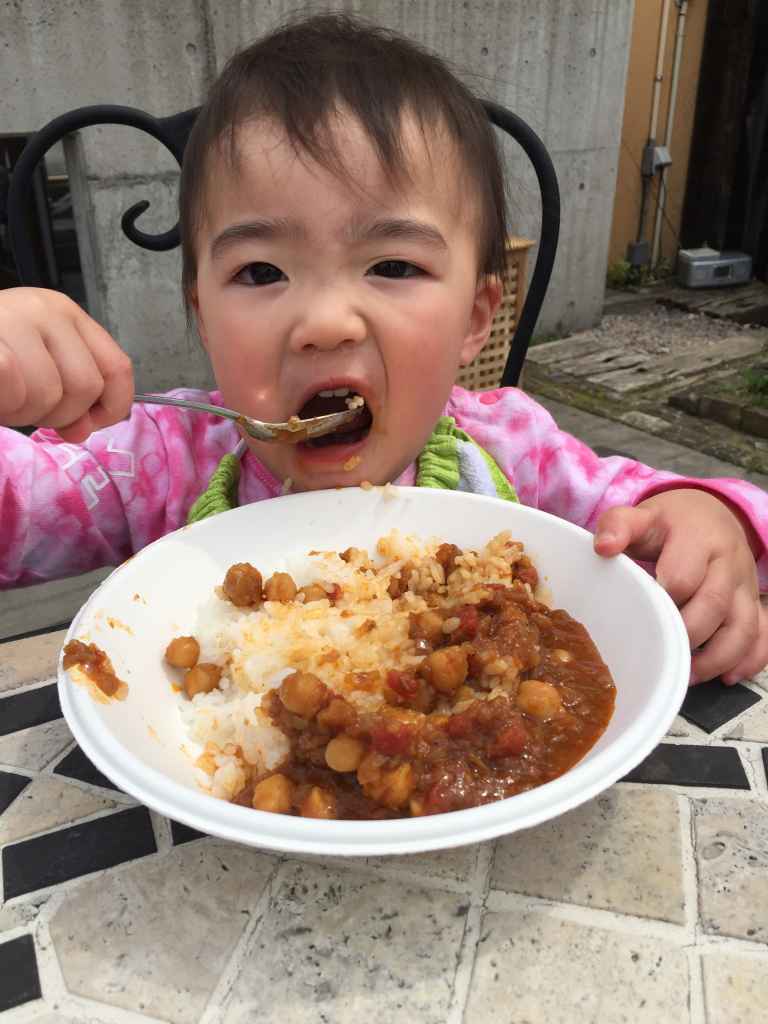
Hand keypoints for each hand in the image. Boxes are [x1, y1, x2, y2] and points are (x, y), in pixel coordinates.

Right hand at [0, 287, 132, 442]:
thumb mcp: (37, 366)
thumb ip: (70, 394)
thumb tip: (84, 428)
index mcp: (66, 314)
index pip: (117, 367)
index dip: (111, 406)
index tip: (89, 424)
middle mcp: (45, 309)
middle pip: (85, 387)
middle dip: (57, 414)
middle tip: (25, 408)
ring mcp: (12, 318)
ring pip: (47, 393)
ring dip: (22, 412)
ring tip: (4, 398)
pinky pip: (13, 383)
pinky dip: (6, 402)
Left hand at [594, 488, 767, 684]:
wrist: (709, 515)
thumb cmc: (671, 524)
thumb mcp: (643, 516)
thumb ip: (619, 526)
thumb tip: (603, 547)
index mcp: (697, 538)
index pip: (683, 576)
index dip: (662, 600)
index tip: (642, 616)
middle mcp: (728, 562)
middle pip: (714, 605)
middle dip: (687, 635)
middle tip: (661, 651)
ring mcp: (744, 586)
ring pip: (744, 627)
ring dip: (717, 658)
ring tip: (688, 675)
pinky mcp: (754, 603)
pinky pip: (762, 636)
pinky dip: (749, 660)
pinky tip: (726, 676)